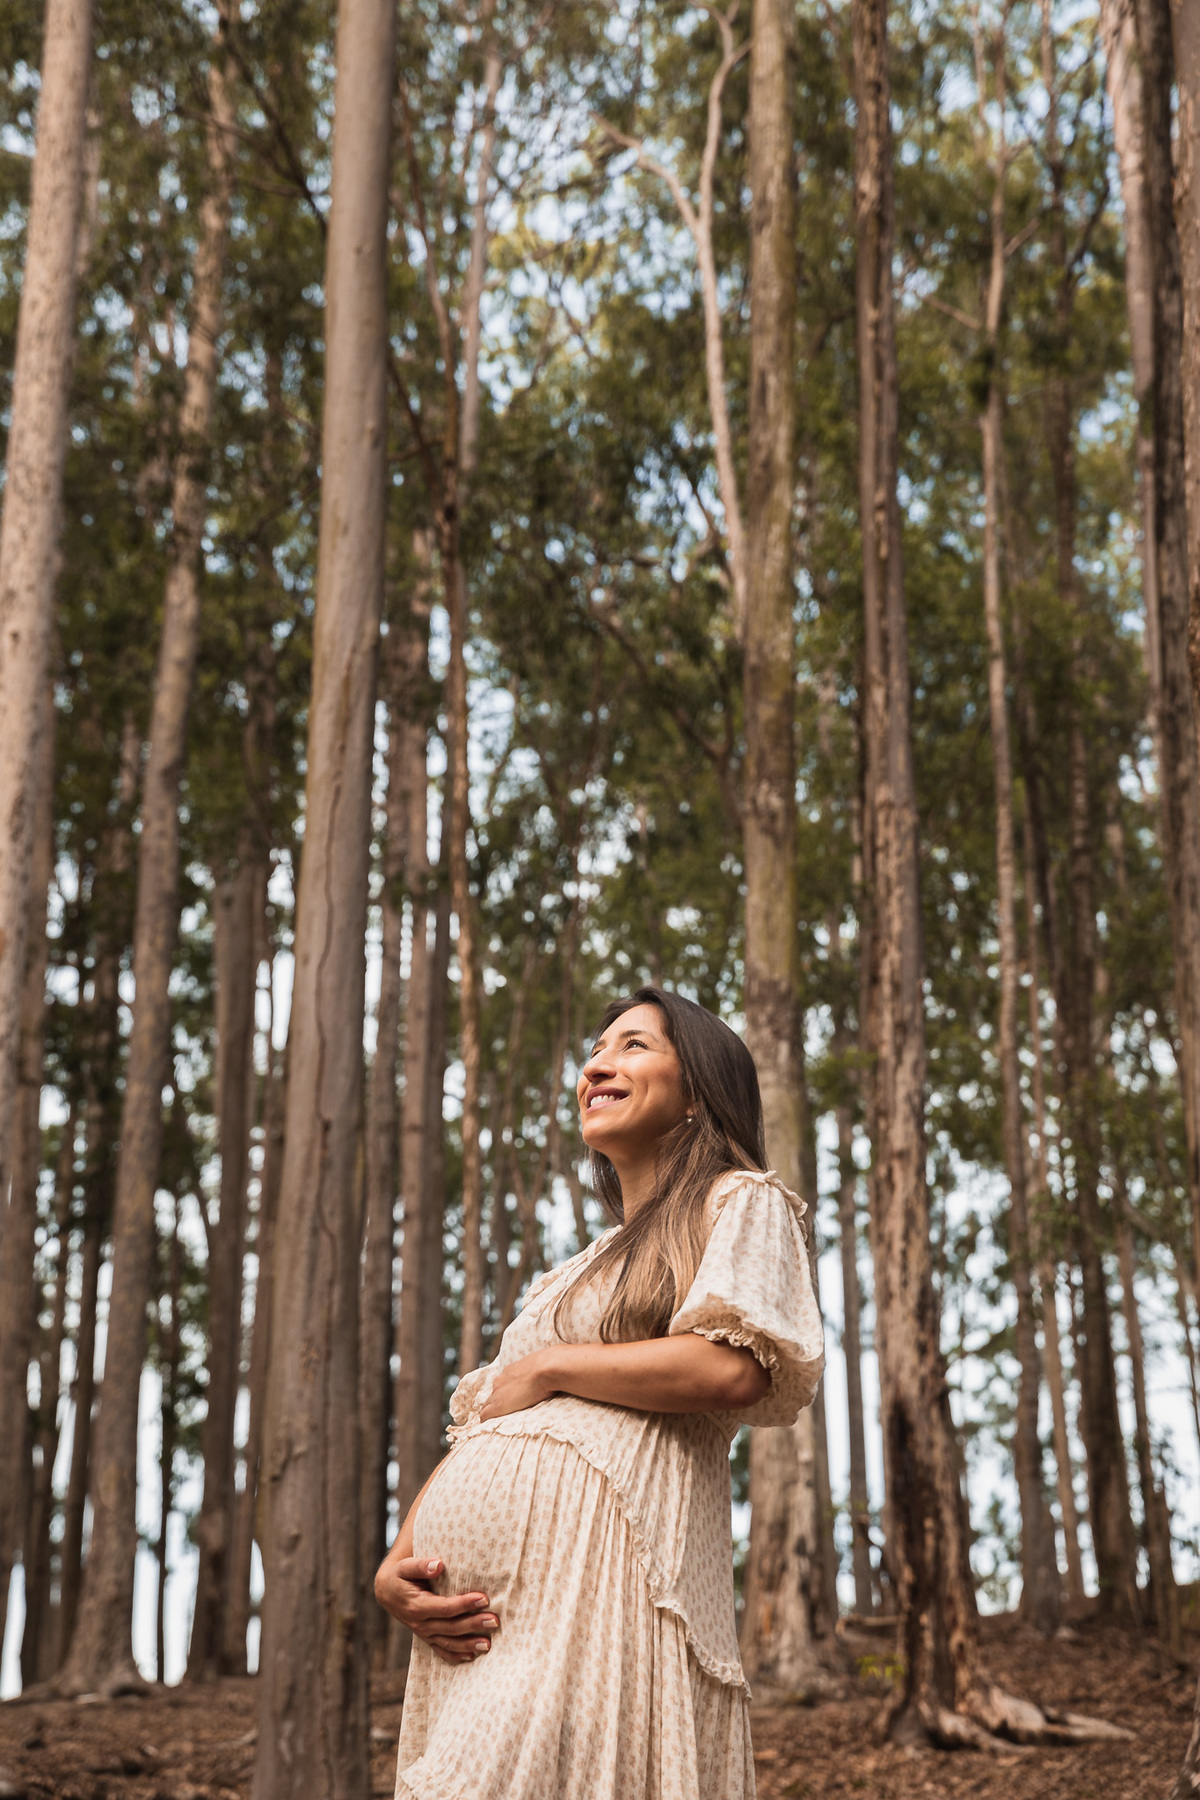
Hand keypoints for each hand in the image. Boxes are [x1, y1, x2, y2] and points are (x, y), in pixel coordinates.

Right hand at [373, 1554, 498, 1664]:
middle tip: (495, 1621)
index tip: (484, 1599)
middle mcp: (420, 1624)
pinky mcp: (427, 1638)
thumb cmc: (400, 1575)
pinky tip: (472, 1656)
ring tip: (489, 1644)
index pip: (445, 1608)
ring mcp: (424, 1634)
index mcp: (416, 1606)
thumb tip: (439, 1564)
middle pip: (450, 1627)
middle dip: (473, 1625)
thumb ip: (421, 1565)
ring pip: (448, 1643)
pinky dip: (456, 1656)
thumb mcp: (406, 1566)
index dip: (464, 1604)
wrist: (387, 1592)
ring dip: (469, 1644)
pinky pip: (441, 1651)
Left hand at [478, 1349, 557, 1420]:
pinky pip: (484, 1415)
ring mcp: (498, 1393)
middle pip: (492, 1396)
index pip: (502, 1386)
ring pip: (486, 1406)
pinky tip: (491, 1429)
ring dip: (491, 1414)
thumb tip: (553, 1374)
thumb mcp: (543, 1367)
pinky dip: (486, 1422)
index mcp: (510, 1372)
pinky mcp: (497, 1405)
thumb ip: (541, 1372)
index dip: (505, 1396)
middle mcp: (501, 1381)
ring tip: (497, 1425)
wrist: (546, 1367)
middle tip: (505, 1416)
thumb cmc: (551, 1367)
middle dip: (495, 1405)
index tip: (512, 1403)